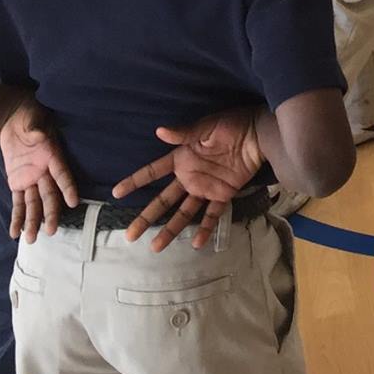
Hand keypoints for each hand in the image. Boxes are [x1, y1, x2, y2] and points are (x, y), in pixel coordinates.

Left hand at [2, 99, 78, 241]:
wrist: (14, 120)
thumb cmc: (29, 115)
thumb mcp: (32, 118)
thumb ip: (35, 127)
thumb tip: (39, 135)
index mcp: (51, 155)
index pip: (61, 174)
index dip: (68, 187)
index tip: (74, 202)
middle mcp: (44, 171)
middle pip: (50, 195)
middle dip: (51, 213)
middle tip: (51, 231)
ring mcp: (31, 179)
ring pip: (34, 204)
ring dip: (34, 221)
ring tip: (31, 239)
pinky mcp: (18, 183)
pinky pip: (18, 203)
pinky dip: (17, 217)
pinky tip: (14, 232)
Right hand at [112, 107, 264, 252]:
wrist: (257, 133)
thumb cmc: (230, 125)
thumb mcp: (206, 127)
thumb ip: (184, 133)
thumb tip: (160, 131)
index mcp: (181, 158)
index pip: (152, 172)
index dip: (135, 181)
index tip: (116, 193)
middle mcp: (189, 176)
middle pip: (163, 200)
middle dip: (146, 217)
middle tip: (129, 236)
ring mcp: (205, 187)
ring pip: (183, 212)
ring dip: (170, 230)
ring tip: (155, 248)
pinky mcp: (223, 194)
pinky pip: (213, 214)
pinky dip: (206, 228)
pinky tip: (196, 244)